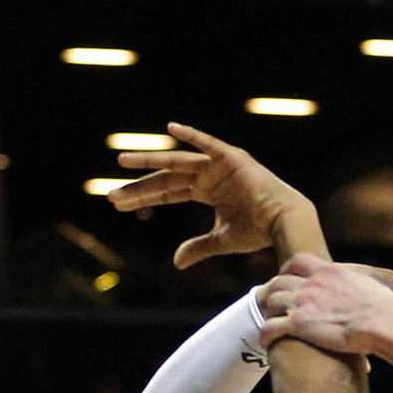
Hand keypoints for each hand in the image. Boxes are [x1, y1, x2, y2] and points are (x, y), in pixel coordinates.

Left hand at [106, 123, 314, 266]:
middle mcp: (207, 176)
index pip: (166, 193)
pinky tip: (171, 129)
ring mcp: (217, 165)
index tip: (118, 203)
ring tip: (123, 162)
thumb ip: (198, 247)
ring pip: (177, 163)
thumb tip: (175, 262)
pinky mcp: (231, 158)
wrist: (282, 222)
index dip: (142, 198)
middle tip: (110, 192)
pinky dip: (192, 135)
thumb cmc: (257, 230)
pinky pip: (208, 144)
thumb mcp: (221, 241)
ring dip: (150, 161)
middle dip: (138, 186)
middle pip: (165, 180)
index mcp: (205, 191)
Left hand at [258, 255, 392, 354]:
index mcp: (331, 272)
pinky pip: (270, 327)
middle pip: (279, 279)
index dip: (289, 271)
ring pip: (271, 300)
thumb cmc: (392, 309)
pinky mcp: (299, 324)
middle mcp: (313, 283)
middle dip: (273, 290)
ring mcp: (304, 302)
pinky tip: (266, 343)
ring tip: (267, 321)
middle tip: (271, 302)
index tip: (289, 280)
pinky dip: (265, 335)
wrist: (382, 321)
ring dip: (267, 310)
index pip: (300, 262)